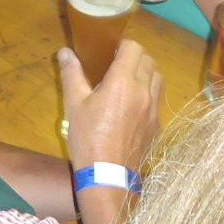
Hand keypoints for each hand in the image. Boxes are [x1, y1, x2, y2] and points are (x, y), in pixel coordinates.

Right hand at [58, 40, 161, 171]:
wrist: (107, 177)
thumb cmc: (87, 138)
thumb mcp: (74, 104)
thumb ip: (71, 74)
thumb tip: (65, 51)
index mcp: (123, 82)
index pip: (134, 48)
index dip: (122, 46)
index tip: (110, 53)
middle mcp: (144, 91)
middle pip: (149, 60)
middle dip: (134, 57)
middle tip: (116, 66)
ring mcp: (154, 109)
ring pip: (157, 78)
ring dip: (145, 74)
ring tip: (127, 83)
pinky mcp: (158, 125)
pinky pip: (157, 100)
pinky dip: (148, 94)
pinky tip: (132, 106)